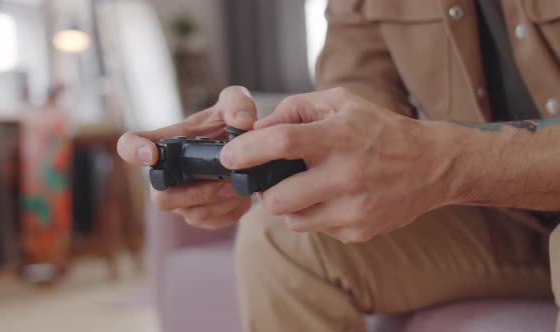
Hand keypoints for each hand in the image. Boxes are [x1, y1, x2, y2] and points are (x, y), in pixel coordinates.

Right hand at [117, 86, 255, 229]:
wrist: (247, 149)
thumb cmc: (228, 122)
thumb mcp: (235, 102)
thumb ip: (237, 103)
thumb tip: (242, 122)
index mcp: (166, 143)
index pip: (129, 145)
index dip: (133, 151)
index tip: (151, 155)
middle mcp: (166, 175)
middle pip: (160, 199)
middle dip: (196, 194)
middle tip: (226, 182)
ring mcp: (181, 199)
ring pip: (192, 214)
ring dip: (220, 203)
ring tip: (241, 186)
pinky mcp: (200, 215)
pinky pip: (211, 222)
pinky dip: (232, 211)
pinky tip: (243, 195)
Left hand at [220, 87, 458, 241]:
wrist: (431, 165)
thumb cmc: (380, 130)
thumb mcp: (341, 102)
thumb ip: (296, 109)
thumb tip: (257, 129)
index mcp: (340, 137)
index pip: (282, 143)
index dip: (247, 151)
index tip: (228, 157)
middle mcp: (347, 175)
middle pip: (278, 198)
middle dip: (264, 190)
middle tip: (269, 180)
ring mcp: (354, 209)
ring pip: (292, 219)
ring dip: (288, 204)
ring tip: (305, 186)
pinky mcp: (359, 231)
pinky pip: (316, 228)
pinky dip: (313, 214)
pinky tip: (332, 198)